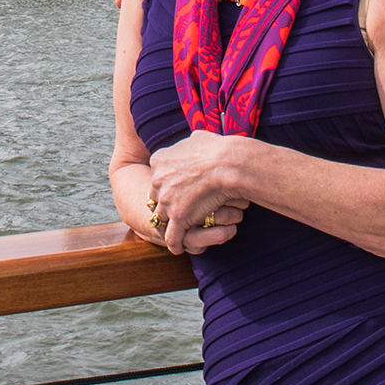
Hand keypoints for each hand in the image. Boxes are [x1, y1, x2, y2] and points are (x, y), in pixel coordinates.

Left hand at [147, 131, 251, 254]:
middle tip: (176, 208)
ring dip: (168, 223)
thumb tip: (194, 138)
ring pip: (160, 217)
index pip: (157, 176)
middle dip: (165, 203)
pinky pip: (171, 236)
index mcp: (160, 160)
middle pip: (156, 197)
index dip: (167, 183)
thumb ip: (191, 141)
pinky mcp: (177, 217)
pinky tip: (179, 246)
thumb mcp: (199, 137)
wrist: (228, 163)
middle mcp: (157, 180)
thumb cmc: (218, 150)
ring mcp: (166, 200)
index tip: (176, 187)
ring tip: (176, 230)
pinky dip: (175, 243)